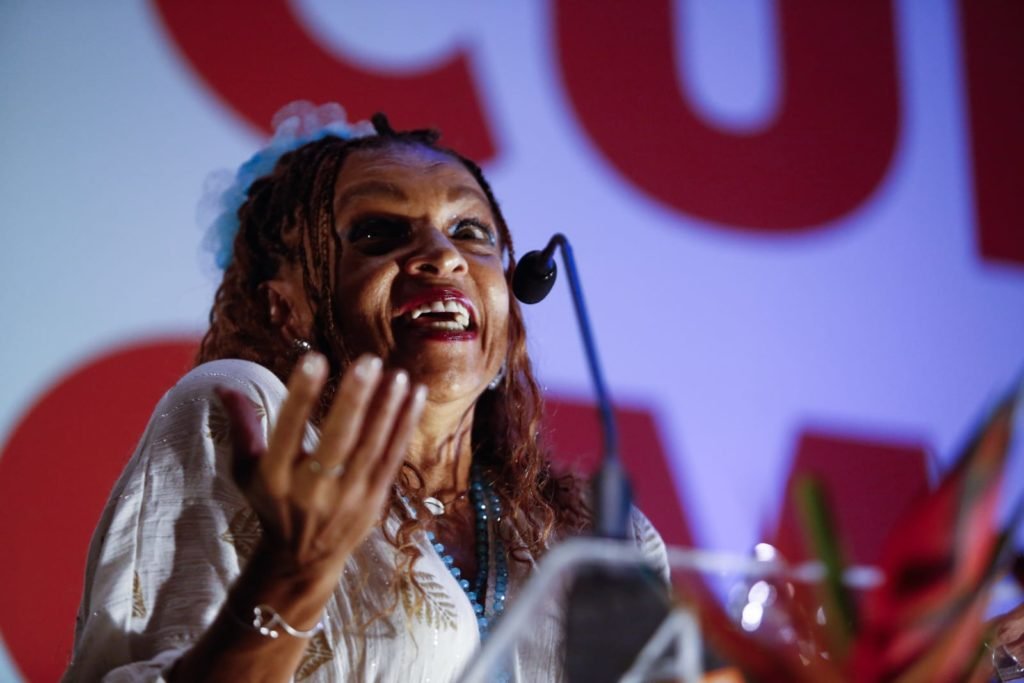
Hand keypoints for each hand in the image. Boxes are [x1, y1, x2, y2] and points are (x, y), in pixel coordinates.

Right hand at [216, 353, 426, 585]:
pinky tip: (414, 395)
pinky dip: (404, 425)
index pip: (288, 431)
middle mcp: (313, 488)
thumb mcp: (246, 471)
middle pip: (337, 440)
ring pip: (371, 447)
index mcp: (276, 477)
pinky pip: (392, 457)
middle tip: (368, 362)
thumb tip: (223, 386)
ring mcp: (348, 496)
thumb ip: (242, 426)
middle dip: (354, 400)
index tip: (315, 359)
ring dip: (386, 408)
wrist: (301, 560)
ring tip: (396, 374)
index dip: (301, 396)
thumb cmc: (272, 504)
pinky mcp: (374, 499)